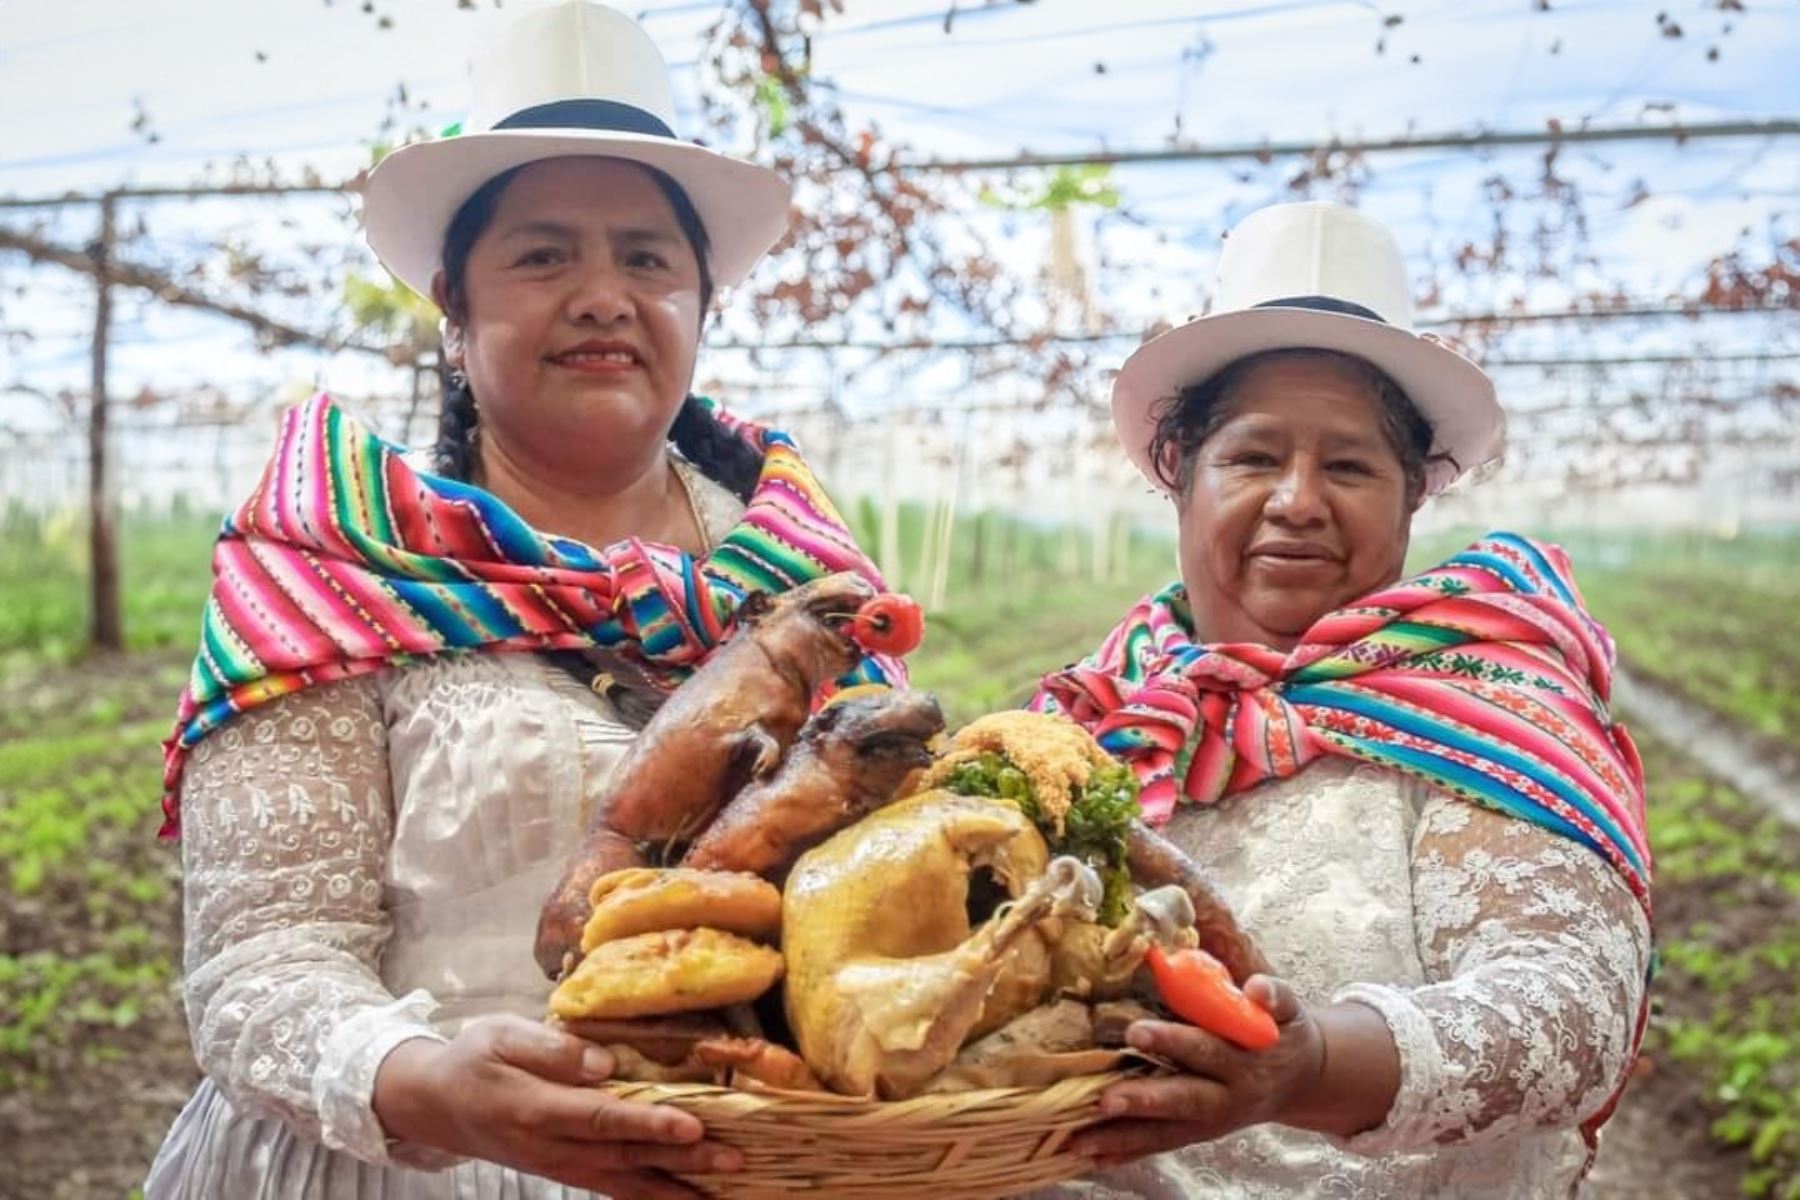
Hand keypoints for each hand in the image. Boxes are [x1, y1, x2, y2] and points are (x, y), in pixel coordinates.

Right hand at [373, 1014, 740, 1197]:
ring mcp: (559, 1165)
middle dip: (681, 1159)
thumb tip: (603, 1061)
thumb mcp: (499, 1036)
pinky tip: (687, 1198)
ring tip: (726, 1186)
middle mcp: (551, 1146)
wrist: (436, 1105)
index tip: (692, 1124)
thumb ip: (550, 1048)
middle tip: (733, 1158)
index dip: (648, 1124)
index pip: (602, 1117)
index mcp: (536, 1107)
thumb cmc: (473, 1059)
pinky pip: (614, 1188)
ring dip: (676, 1185)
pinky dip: (652, 1196)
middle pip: (625, 1156)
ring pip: (625, 1179)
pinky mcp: (566, 1170)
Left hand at [1069, 976, 1322, 1169]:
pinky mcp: (1196, 1133)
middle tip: (1104, 1098)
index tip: (1135, 1033)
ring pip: (1164, 1132)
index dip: (1172, 1043)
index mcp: (1244, 1064)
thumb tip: (1258, 988)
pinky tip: (1089, 1157)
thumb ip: (1276, 997)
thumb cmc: (1283, 1033)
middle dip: (1142, 1100)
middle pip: (1182, 1100)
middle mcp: (1226, 1098)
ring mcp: (1210, 1122)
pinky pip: (1158, 1145)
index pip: (1205, 1051)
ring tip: (1080, 1141)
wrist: (1301, 1078)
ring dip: (1122, 1137)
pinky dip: (1125, 1153)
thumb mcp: (1289, 1012)